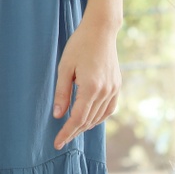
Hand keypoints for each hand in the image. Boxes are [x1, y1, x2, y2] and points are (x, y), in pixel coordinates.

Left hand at [52, 10, 121, 150]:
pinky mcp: (117, 86)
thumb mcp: (65, 67)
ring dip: (85, 126)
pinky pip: (109, 109)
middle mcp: (105, 91)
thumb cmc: (79, 45)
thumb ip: (62, 93)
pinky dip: (98, 117)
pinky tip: (89, 119)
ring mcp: (113, 89)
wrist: (101, 30)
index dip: (67, 132)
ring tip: (72, 130)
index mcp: (90, 87)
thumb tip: (58, 115)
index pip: (77, 118)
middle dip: (74, 132)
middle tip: (61, 140)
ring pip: (99, 117)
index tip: (57, 143)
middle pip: (88, 120)